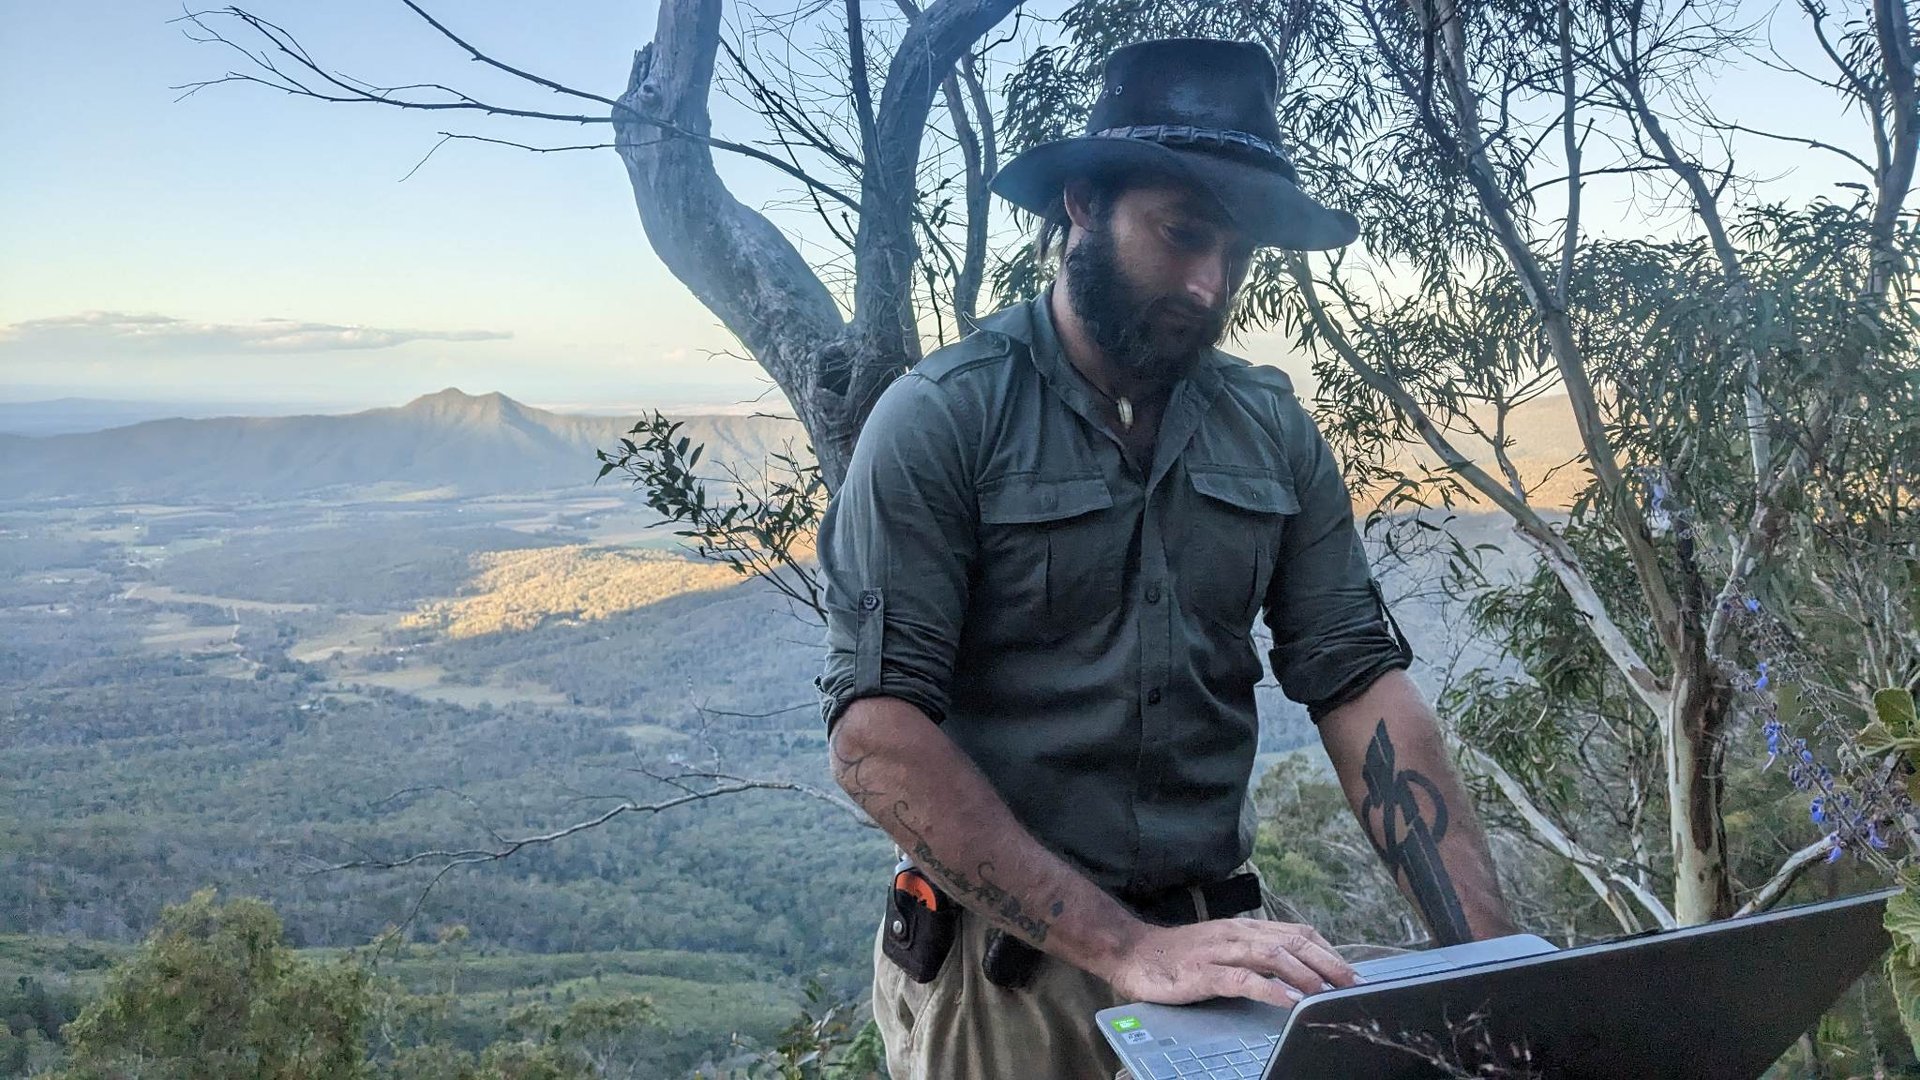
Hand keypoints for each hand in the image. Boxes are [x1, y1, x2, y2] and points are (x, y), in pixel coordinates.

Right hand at [1100, 918, 1360, 1009]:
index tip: (1352, 972)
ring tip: (1327, 991)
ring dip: (1303, 973)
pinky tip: (1287, 1002)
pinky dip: (1269, 990)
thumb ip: (1256, 955)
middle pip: (1292, 942)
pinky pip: (1241, 979)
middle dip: (1327, 962)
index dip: (1328, 951)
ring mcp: (1220, 951)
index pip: (1297, 932)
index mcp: (1246, 929)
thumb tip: (1296, 970)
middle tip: (1353, 983)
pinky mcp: (1203, 973)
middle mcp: (1238, 934)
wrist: (1134, 952)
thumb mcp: (1225, 948)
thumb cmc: (1182, 955)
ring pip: (1271, 955)